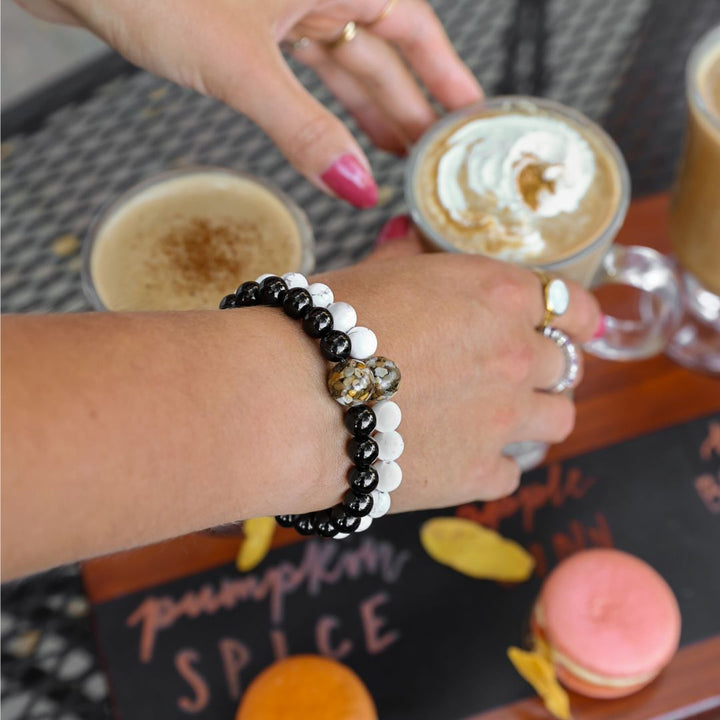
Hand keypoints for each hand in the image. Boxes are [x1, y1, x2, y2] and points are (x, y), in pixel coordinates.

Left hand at [20, 0, 481, 206]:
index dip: (444, 72)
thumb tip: (356, 185)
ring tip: (390, 158)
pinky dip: (313, 110)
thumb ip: (303, 129)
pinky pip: (295, 74)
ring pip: (336, 65)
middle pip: (377, 51)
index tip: (469, 113)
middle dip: (405, 105)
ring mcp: (274, 7)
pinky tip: (329, 142)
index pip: (411, 24)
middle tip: (428, 157)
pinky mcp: (239, 27)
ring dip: (363, 112)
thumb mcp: (241, 66)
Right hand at [313, 224, 600, 511]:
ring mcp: (504, 418)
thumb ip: (407, 256)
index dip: (574, 317)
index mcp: (498, 294)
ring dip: (534, 416)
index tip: (569, 327)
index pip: (573, 304)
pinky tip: (459, 456)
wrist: (296, 399)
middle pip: (566, 365)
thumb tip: (408, 233)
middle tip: (508, 374)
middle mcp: (515, 353)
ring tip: (497, 418)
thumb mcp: (372, 276)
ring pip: (559, 419)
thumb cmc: (325, 326)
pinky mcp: (479, 472)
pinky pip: (510, 471)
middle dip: (543, 368)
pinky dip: (491, 464)